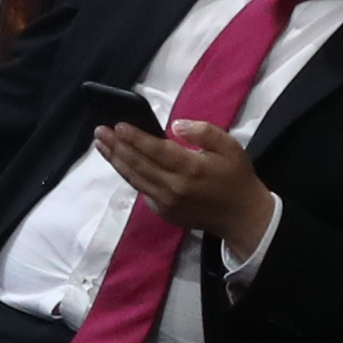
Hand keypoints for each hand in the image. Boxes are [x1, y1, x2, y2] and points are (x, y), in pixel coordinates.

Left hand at [98, 117, 275, 253]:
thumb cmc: (236, 178)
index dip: (135, 138)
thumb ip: (205, 132)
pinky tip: (118, 161)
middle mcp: (174, 187)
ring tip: (101, 143)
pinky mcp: (163, 212)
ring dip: (115, 159)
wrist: (243, 217)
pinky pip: (140, 189)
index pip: (156, 150)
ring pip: (134, 177)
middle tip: (99, 130)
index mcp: (192, 169)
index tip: (117, 125)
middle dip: (116, 145)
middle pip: (138, 163)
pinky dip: (128, 174)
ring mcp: (166, 202)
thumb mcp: (231, 148)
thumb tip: (175, 126)